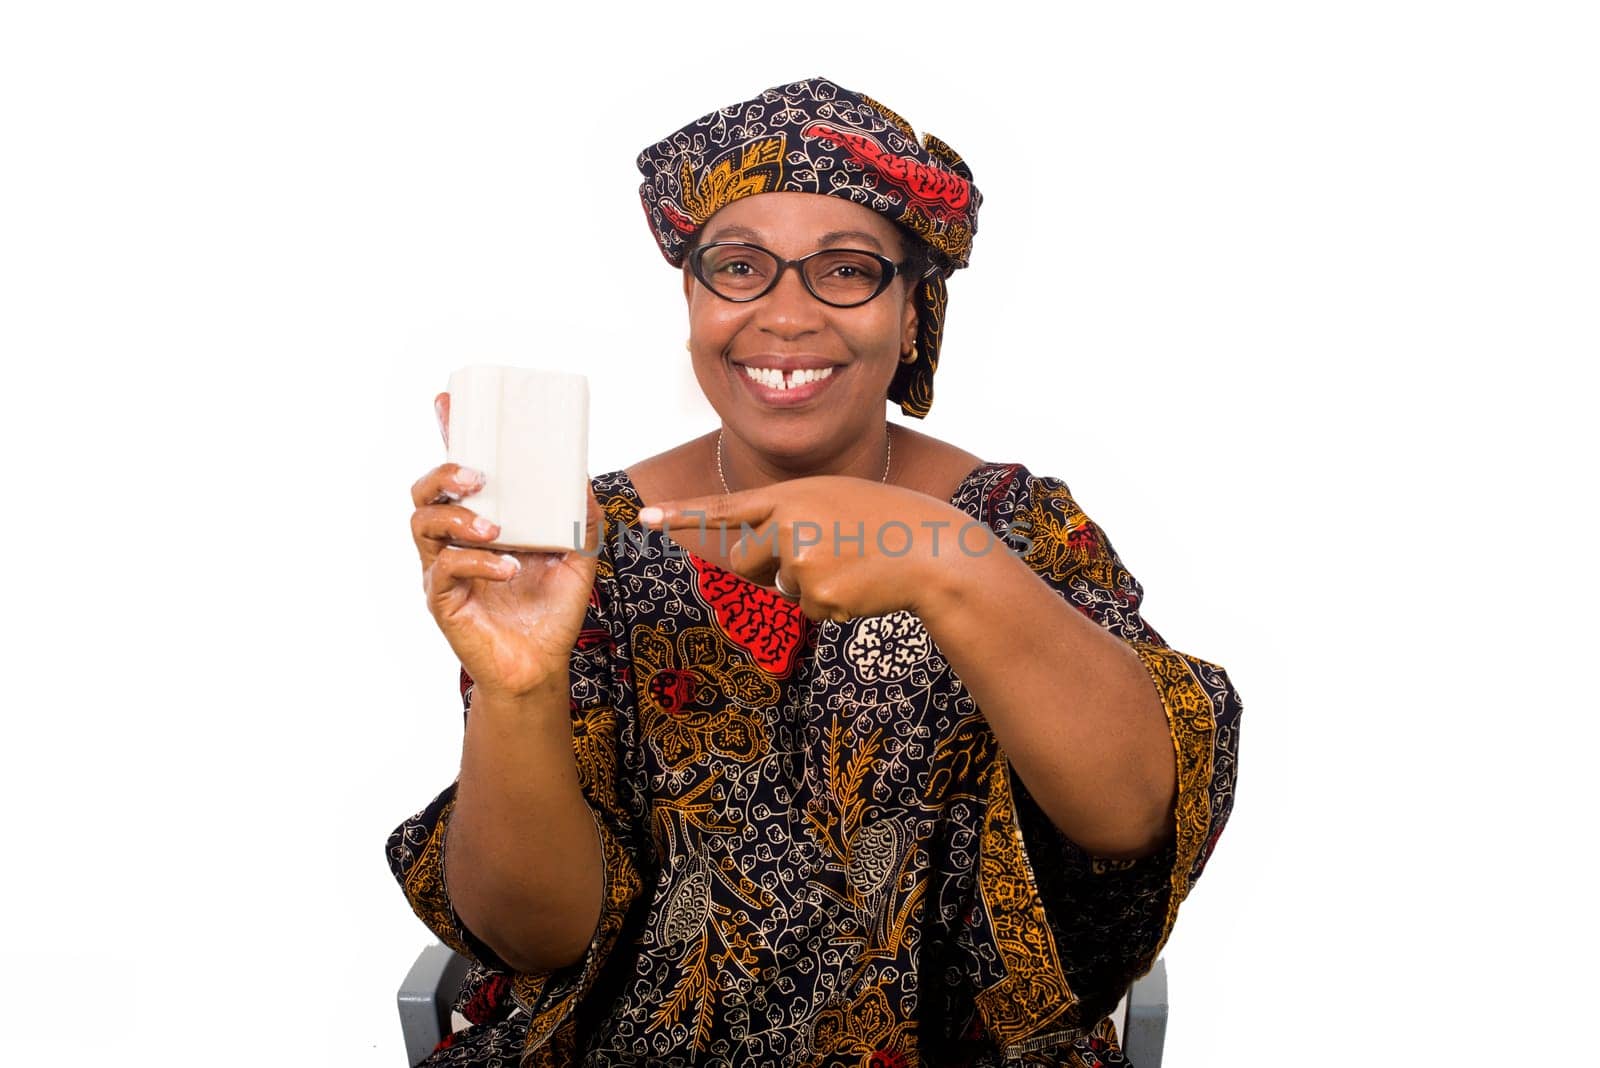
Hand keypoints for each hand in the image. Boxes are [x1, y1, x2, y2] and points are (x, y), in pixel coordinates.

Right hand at [410, 392, 601, 697]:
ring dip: (459, 518)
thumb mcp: (577, 557)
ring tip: (496, 527)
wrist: (541, 666)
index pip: (457, 476)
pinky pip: (445, 569)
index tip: (447, 401)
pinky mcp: (442, 600)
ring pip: (422, 524)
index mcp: (480, 524)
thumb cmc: (550, 611)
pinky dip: (478, 562)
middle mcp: (453, 542)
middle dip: (444, 473)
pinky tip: (508, 568)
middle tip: (479, 476)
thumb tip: (583, 477)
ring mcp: (442, 570)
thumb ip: (582, 519)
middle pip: (423, 492)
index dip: (449, 436)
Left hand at [638, 475, 987, 621]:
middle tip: (819, 556)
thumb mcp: (834, 501)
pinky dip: (831, 604)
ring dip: (811, 585)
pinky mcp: (815, 597)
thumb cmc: (887, 522)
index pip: (726, 507)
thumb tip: (764, 568)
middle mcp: (788, 525)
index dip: (683, 515)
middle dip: (766, 568)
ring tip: (853, 565)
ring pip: (782, 589)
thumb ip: (791, 520)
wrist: (931, 549)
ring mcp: (800, 562)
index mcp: (792, 494)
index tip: (645, 519)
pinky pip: (807, 610)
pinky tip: (859, 585)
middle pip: (746, 560)